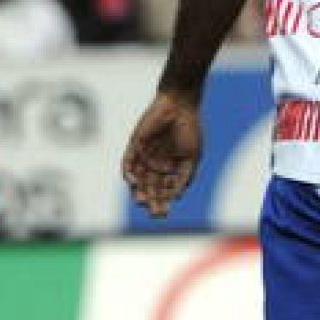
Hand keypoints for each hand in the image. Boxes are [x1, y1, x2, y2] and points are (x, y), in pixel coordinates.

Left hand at [122, 92, 201, 218]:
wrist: (180, 106)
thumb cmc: (189, 130)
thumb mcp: (191, 158)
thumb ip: (184, 178)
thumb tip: (176, 198)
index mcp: (169, 168)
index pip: (164, 190)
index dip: (163, 202)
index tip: (164, 214)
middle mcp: (155, 164)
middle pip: (150, 187)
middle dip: (152, 201)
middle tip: (153, 213)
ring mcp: (144, 155)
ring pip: (138, 178)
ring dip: (138, 190)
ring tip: (141, 201)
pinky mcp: (135, 145)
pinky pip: (128, 162)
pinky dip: (129, 173)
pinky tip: (133, 182)